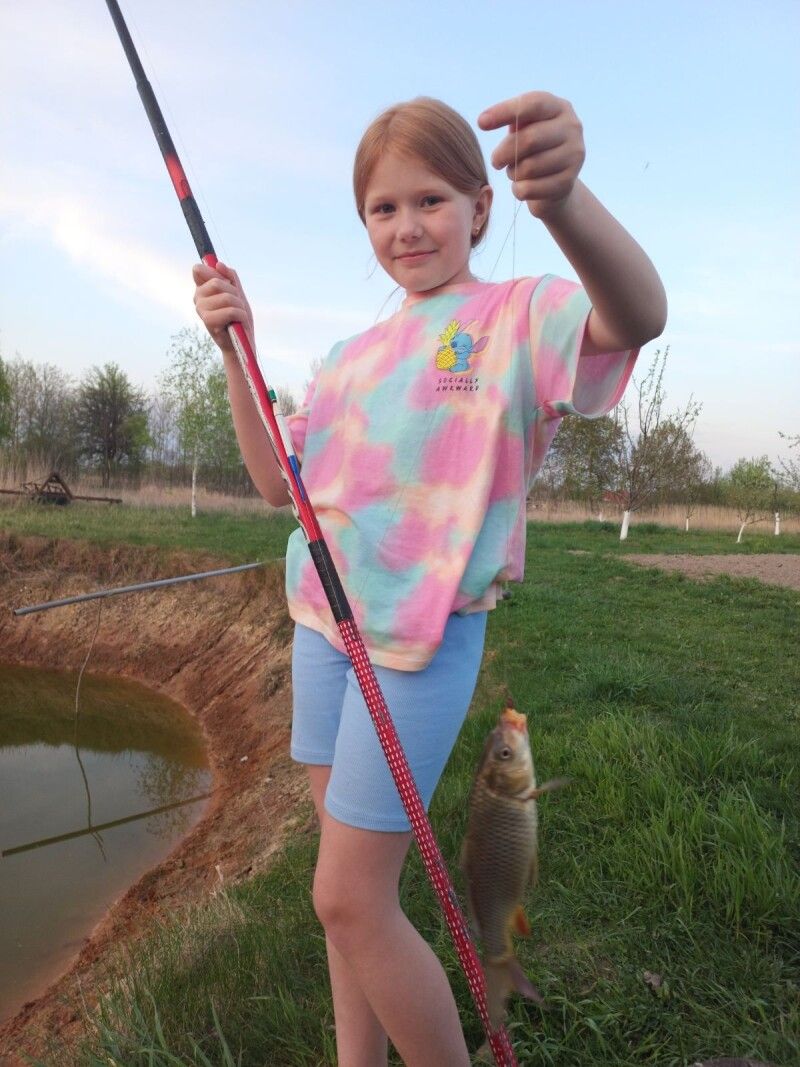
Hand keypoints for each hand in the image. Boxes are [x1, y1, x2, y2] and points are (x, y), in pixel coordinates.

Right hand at [192, 260, 253, 354]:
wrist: (241, 343)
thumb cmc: (238, 318)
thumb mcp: (237, 293)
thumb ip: (230, 277)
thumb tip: (218, 264)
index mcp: (202, 289)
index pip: (198, 270)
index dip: (216, 274)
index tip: (226, 284)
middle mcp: (197, 298)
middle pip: (217, 282)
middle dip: (234, 292)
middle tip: (237, 304)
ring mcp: (201, 310)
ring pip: (226, 297)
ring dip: (239, 306)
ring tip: (239, 316)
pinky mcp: (208, 321)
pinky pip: (230, 311)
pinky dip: (240, 315)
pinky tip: (238, 323)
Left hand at [478, 92, 584, 219]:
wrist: (556, 182)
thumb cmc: (534, 149)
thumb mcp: (525, 127)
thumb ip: (512, 119)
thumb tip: (485, 120)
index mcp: (560, 108)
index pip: (532, 104)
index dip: (504, 111)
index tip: (481, 123)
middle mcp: (572, 128)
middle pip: (529, 139)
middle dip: (504, 152)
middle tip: (496, 161)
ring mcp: (574, 156)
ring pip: (529, 167)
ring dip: (513, 173)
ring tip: (514, 172)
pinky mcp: (568, 183)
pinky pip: (531, 189)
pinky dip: (518, 190)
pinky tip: (520, 186)